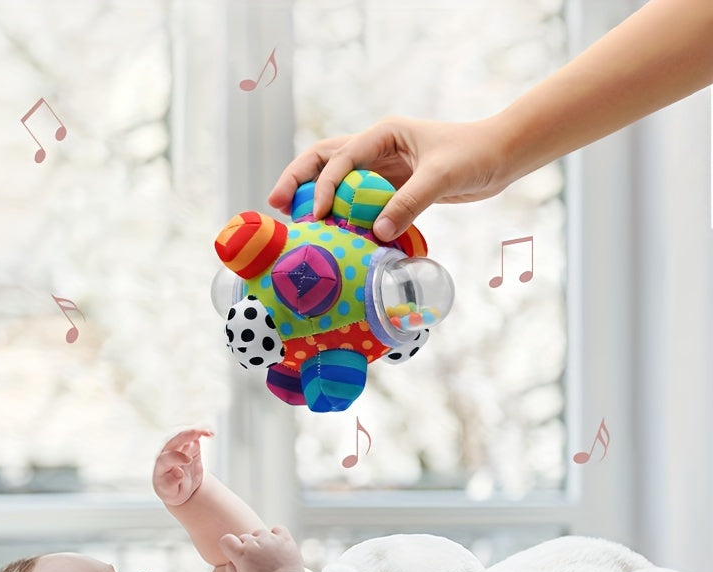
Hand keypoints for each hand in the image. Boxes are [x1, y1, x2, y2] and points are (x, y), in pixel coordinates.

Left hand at [152, 428, 213, 506]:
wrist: (179, 487)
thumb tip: (179, 472)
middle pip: (174, 441)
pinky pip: (195, 436)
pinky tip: (210, 433)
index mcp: (160, 466)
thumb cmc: (172, 491)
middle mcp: (167, 453)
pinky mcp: (189, 446)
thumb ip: (171, 483)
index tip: (188, 460)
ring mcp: (179, 448)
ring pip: (184, 435)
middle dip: (185, 437)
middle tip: (197, 434)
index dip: (176, 457)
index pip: (166, 458)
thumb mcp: (170, 492)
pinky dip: (202, 433)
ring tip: (208, 433)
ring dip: (195, 432)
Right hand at [218, 526, 305, 571]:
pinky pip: (276, 529)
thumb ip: (231, 570)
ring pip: (259, 533)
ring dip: (261, 541)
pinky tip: (277, 546)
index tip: (236, 554)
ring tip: (268, 557)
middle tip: (256, 562)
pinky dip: (276, 535)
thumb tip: (231, 561)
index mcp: (242, 553)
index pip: (226, 540)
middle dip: (247, 548)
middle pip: (244, 537)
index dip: (230, 547)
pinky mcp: (284, 537)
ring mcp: (270, 538)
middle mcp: (255, 542)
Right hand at [268, 115, 510, 241]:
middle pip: (324, 158)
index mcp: (384, 134)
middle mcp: (377, 147)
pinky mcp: (390, 187)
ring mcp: (381, 167)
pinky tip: (330, 231)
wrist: (499, 157)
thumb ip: (410, 202)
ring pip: (336, 178)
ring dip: (313, 195)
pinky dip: (341, 213)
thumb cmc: (474, 155)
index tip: (317, 214)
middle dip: (298, 179)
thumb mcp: (442, 177)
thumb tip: (377, 233)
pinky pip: (358, 200)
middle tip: (277, 204)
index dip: (326, 186)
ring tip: (293, 216)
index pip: (342, 158)